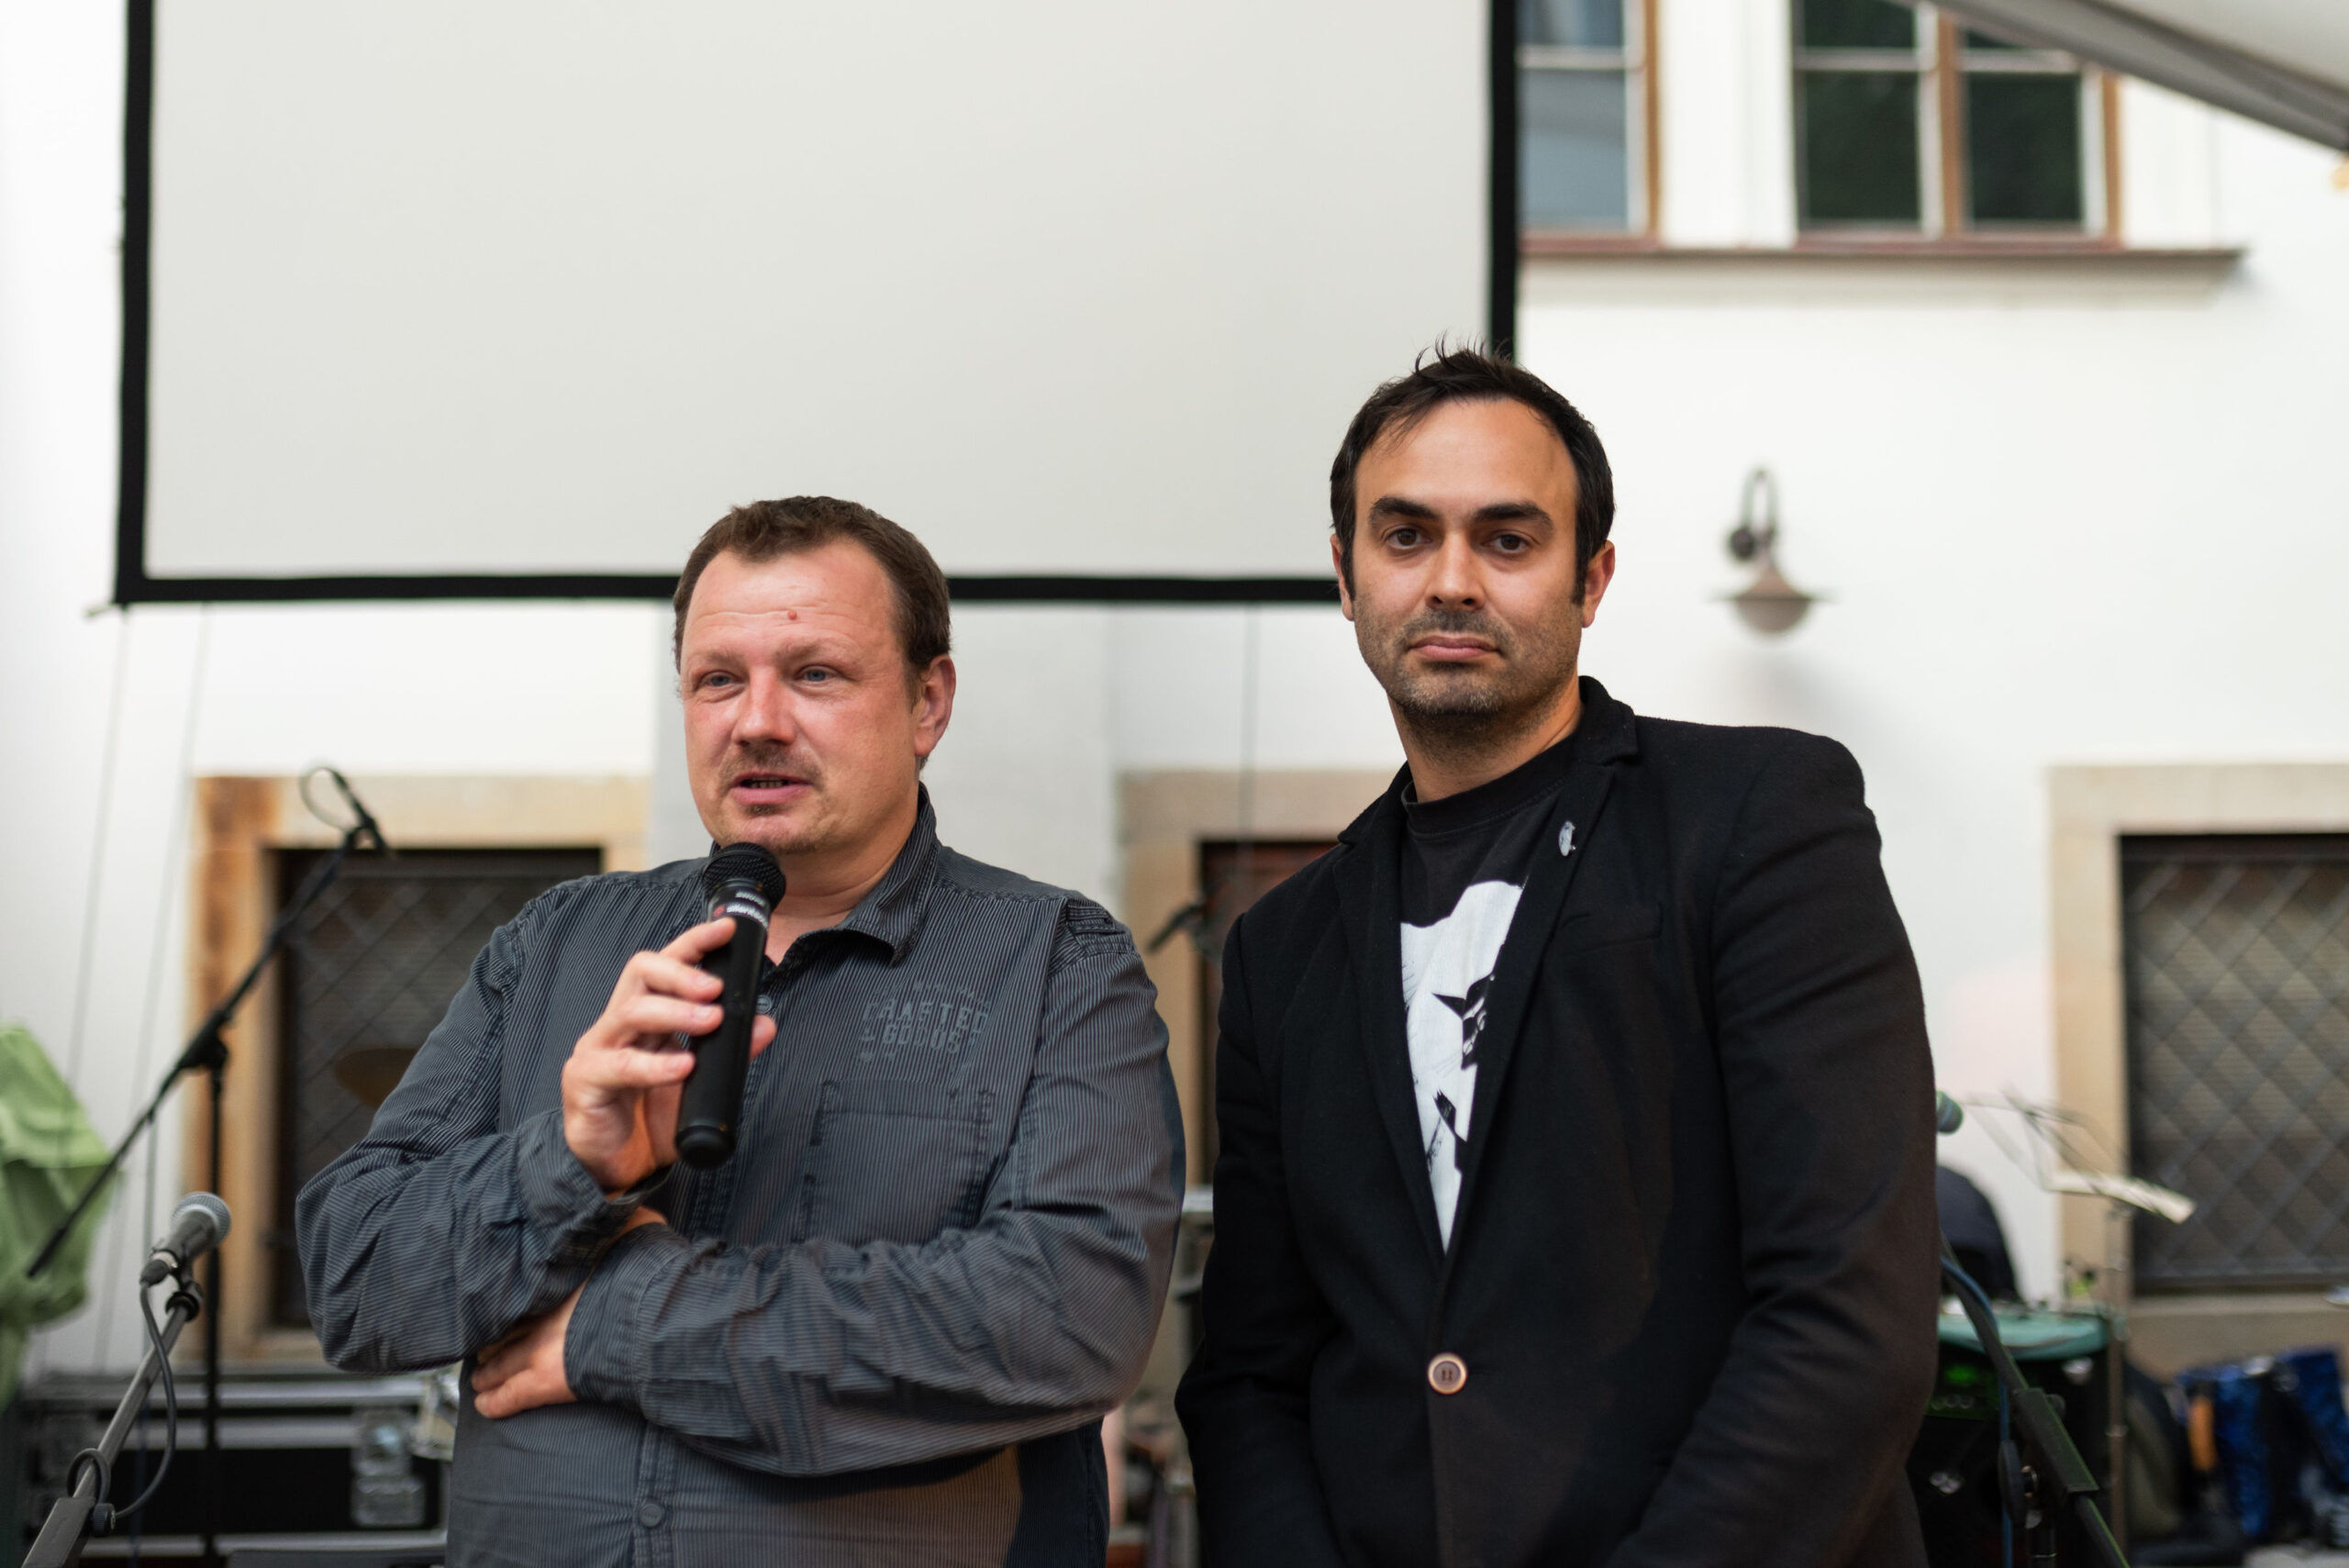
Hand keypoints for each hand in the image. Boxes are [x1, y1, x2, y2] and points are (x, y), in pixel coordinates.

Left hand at [473, 1208, 664, 1418]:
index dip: (507, 1296)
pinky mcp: (546, 1383)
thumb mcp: (634, 1224)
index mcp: (554, 1278)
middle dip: (490, 1335)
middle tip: (482, 1340)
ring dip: (486, 1369)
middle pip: (501, 1326)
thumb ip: (615, 1215)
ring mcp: (537, 1348)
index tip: (501, 1297)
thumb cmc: (648, 1270)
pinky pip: (509, 1397)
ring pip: (498, 1362)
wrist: (654, 1315)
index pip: (517, 1288)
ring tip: (479, 1374)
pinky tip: (485, 1405)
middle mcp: (538, 1311)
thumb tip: (614, 1196)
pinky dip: (494, 1402)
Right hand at [561, 918, 777, 1192]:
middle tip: (716, 988)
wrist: (616, 1169)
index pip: (665, 965)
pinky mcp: (585, 1081)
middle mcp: (618, 1024)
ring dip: (676, 1012)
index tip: (726, 929)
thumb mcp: (699, 1084)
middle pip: (641, 972)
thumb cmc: (650, 1120)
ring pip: (630, 1011)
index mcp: (645, 1017)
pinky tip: (683, 1067)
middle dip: (682, 972)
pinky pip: (619, 1064)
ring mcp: (597, 1050)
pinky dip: (655, 1064)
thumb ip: (729, 1054)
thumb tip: (764, 1024)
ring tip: (711, 1021)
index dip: (694, 942)